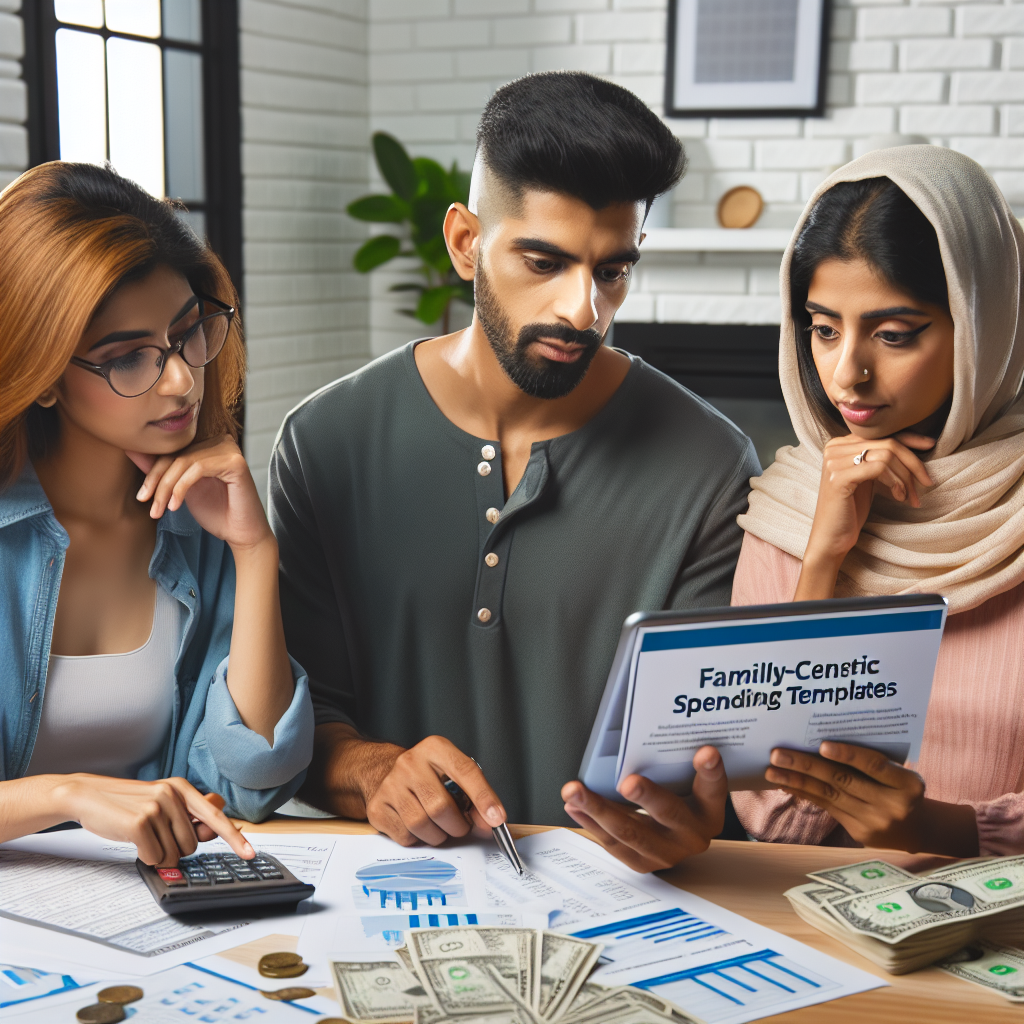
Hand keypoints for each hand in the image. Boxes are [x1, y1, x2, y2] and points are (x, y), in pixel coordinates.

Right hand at [52, 774, 253, 866]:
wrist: (89, 796)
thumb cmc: (128, 805)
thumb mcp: (162, 804)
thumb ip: (187, 817)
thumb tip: (212, 831)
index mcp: (182, 788)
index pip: (215, 816)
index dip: (234, 838)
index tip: (250, 854)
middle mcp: (173, 794)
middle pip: (192, 845)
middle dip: (173, 849)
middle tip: (154, 835)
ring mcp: (157, 807)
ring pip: (174, 854)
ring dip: (158, 854)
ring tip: (142, 836)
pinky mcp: (139, 822)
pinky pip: (154, 858)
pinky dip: (144, 857)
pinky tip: (133, 840)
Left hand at [128, 436, 271, 550]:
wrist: (241, 533)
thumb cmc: (217, 512)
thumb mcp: (182, 490)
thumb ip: (162, 471)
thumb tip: (131, 450)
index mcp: (208, 445)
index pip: (172, 452)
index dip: (153, 473)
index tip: (141, 496)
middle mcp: (220, 442)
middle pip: (176, 455)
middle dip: (157, 481)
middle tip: (146, 503)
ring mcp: (229, 449)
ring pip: (184, 462)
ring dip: (166, 488)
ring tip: (159, 510)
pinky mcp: (235, 461)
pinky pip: (198, 469)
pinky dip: (181, 488)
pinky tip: (176, 506)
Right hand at [352, 735, 506, 846]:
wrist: (384, 772)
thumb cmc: (428, 775)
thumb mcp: (453, 773)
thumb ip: (475, 794)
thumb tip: (492, 821)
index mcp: (435, 748)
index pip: (465, 772)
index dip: (484, 798)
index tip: (496, 819)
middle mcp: (410, 763)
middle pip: (441, 807)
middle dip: (458, 826)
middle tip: (461, 826)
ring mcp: (390, 785)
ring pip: (422, 825)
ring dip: (439, 835)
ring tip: (440, 826)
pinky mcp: (377, 807)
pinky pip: (405, 837)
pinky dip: (419, 839)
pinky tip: (419, 826)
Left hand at [560, 746, 727, 871]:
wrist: (681, 840)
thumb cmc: (683, 801)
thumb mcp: (690, 783)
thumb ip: (677, 764)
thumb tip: (646, 733)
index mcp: (709, 811)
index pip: (713, 788)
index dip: (710, 771)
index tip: (706, 752)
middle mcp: (692, 835)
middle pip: (668, 813)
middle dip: (646, 797)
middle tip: (628, 782)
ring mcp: (667, 853)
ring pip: (631, 832)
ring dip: (598, 810)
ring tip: (575, 792)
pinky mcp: (643, 863)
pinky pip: (613, 844)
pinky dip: (591, 823)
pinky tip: (574, 806)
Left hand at [765, 742, 928, 849]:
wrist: (917, 829)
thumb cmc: (902, 788)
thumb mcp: (901, 774)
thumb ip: (874, 761)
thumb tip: (825, 741)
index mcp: (907, 784)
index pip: (874, 765)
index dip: (848, 754)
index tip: (821, 744)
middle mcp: (891, 805)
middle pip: (843, 781)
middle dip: (806, 765)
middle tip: (778, 754)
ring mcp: (874, 821)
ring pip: (829, 796)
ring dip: (796, 781)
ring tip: (772, 770)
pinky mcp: (859, 832)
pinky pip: (827, 807)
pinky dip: (805, 793)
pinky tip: (785, 784)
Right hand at [796, 432, 933, 599]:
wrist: (831, 538)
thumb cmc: (851, 509)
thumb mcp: (868, 478)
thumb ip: (879, 459)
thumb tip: (914, 445)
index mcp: (839, 444)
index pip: (880, 433)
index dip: (909, 438)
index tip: (930, 445)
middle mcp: (834, 448)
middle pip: (887, 443)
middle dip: (913, 463)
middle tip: (925, 483)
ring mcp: (834, 462)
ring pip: (886, 455)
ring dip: (905, 477)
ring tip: (908, 496)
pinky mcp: (839, 477)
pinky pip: (879, 468)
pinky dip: (895, 482)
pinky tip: (898, 497)